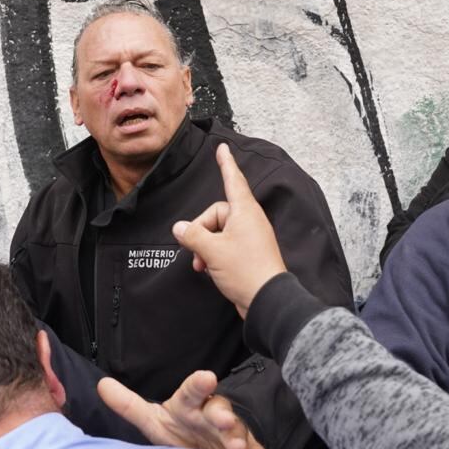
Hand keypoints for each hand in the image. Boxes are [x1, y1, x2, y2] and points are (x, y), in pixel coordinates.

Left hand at [97, 370, 279, 448]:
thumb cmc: (178, 430)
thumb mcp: (152, 420)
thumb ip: (128, 405)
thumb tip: (101, 385)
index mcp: (189, 405)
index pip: (192, 391)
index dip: (198, 384)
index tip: (207, 377)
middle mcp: (212, 416)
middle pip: (219, 410)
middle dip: (222, 415)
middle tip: (223, 421)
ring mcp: (230, 434)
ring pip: (239, 432)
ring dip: (241, 439)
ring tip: (238, 448)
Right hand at [172, 143, 286, 316]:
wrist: (267, 300)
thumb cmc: (245, 271)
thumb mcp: (212, 251)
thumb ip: (193, 235)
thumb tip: (180, 228)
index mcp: (244, 212)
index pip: (233, 180)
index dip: (226, 163)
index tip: (223, 148)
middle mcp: (249, 221)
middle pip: (216, 213)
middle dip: (201, 230)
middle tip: (194, 250)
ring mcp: (250, 237)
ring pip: (219, 231)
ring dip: (205, 246)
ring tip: (201, 264)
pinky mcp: (248, 253)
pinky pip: (225, 245)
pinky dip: (214, 254)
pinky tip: (207, 269)